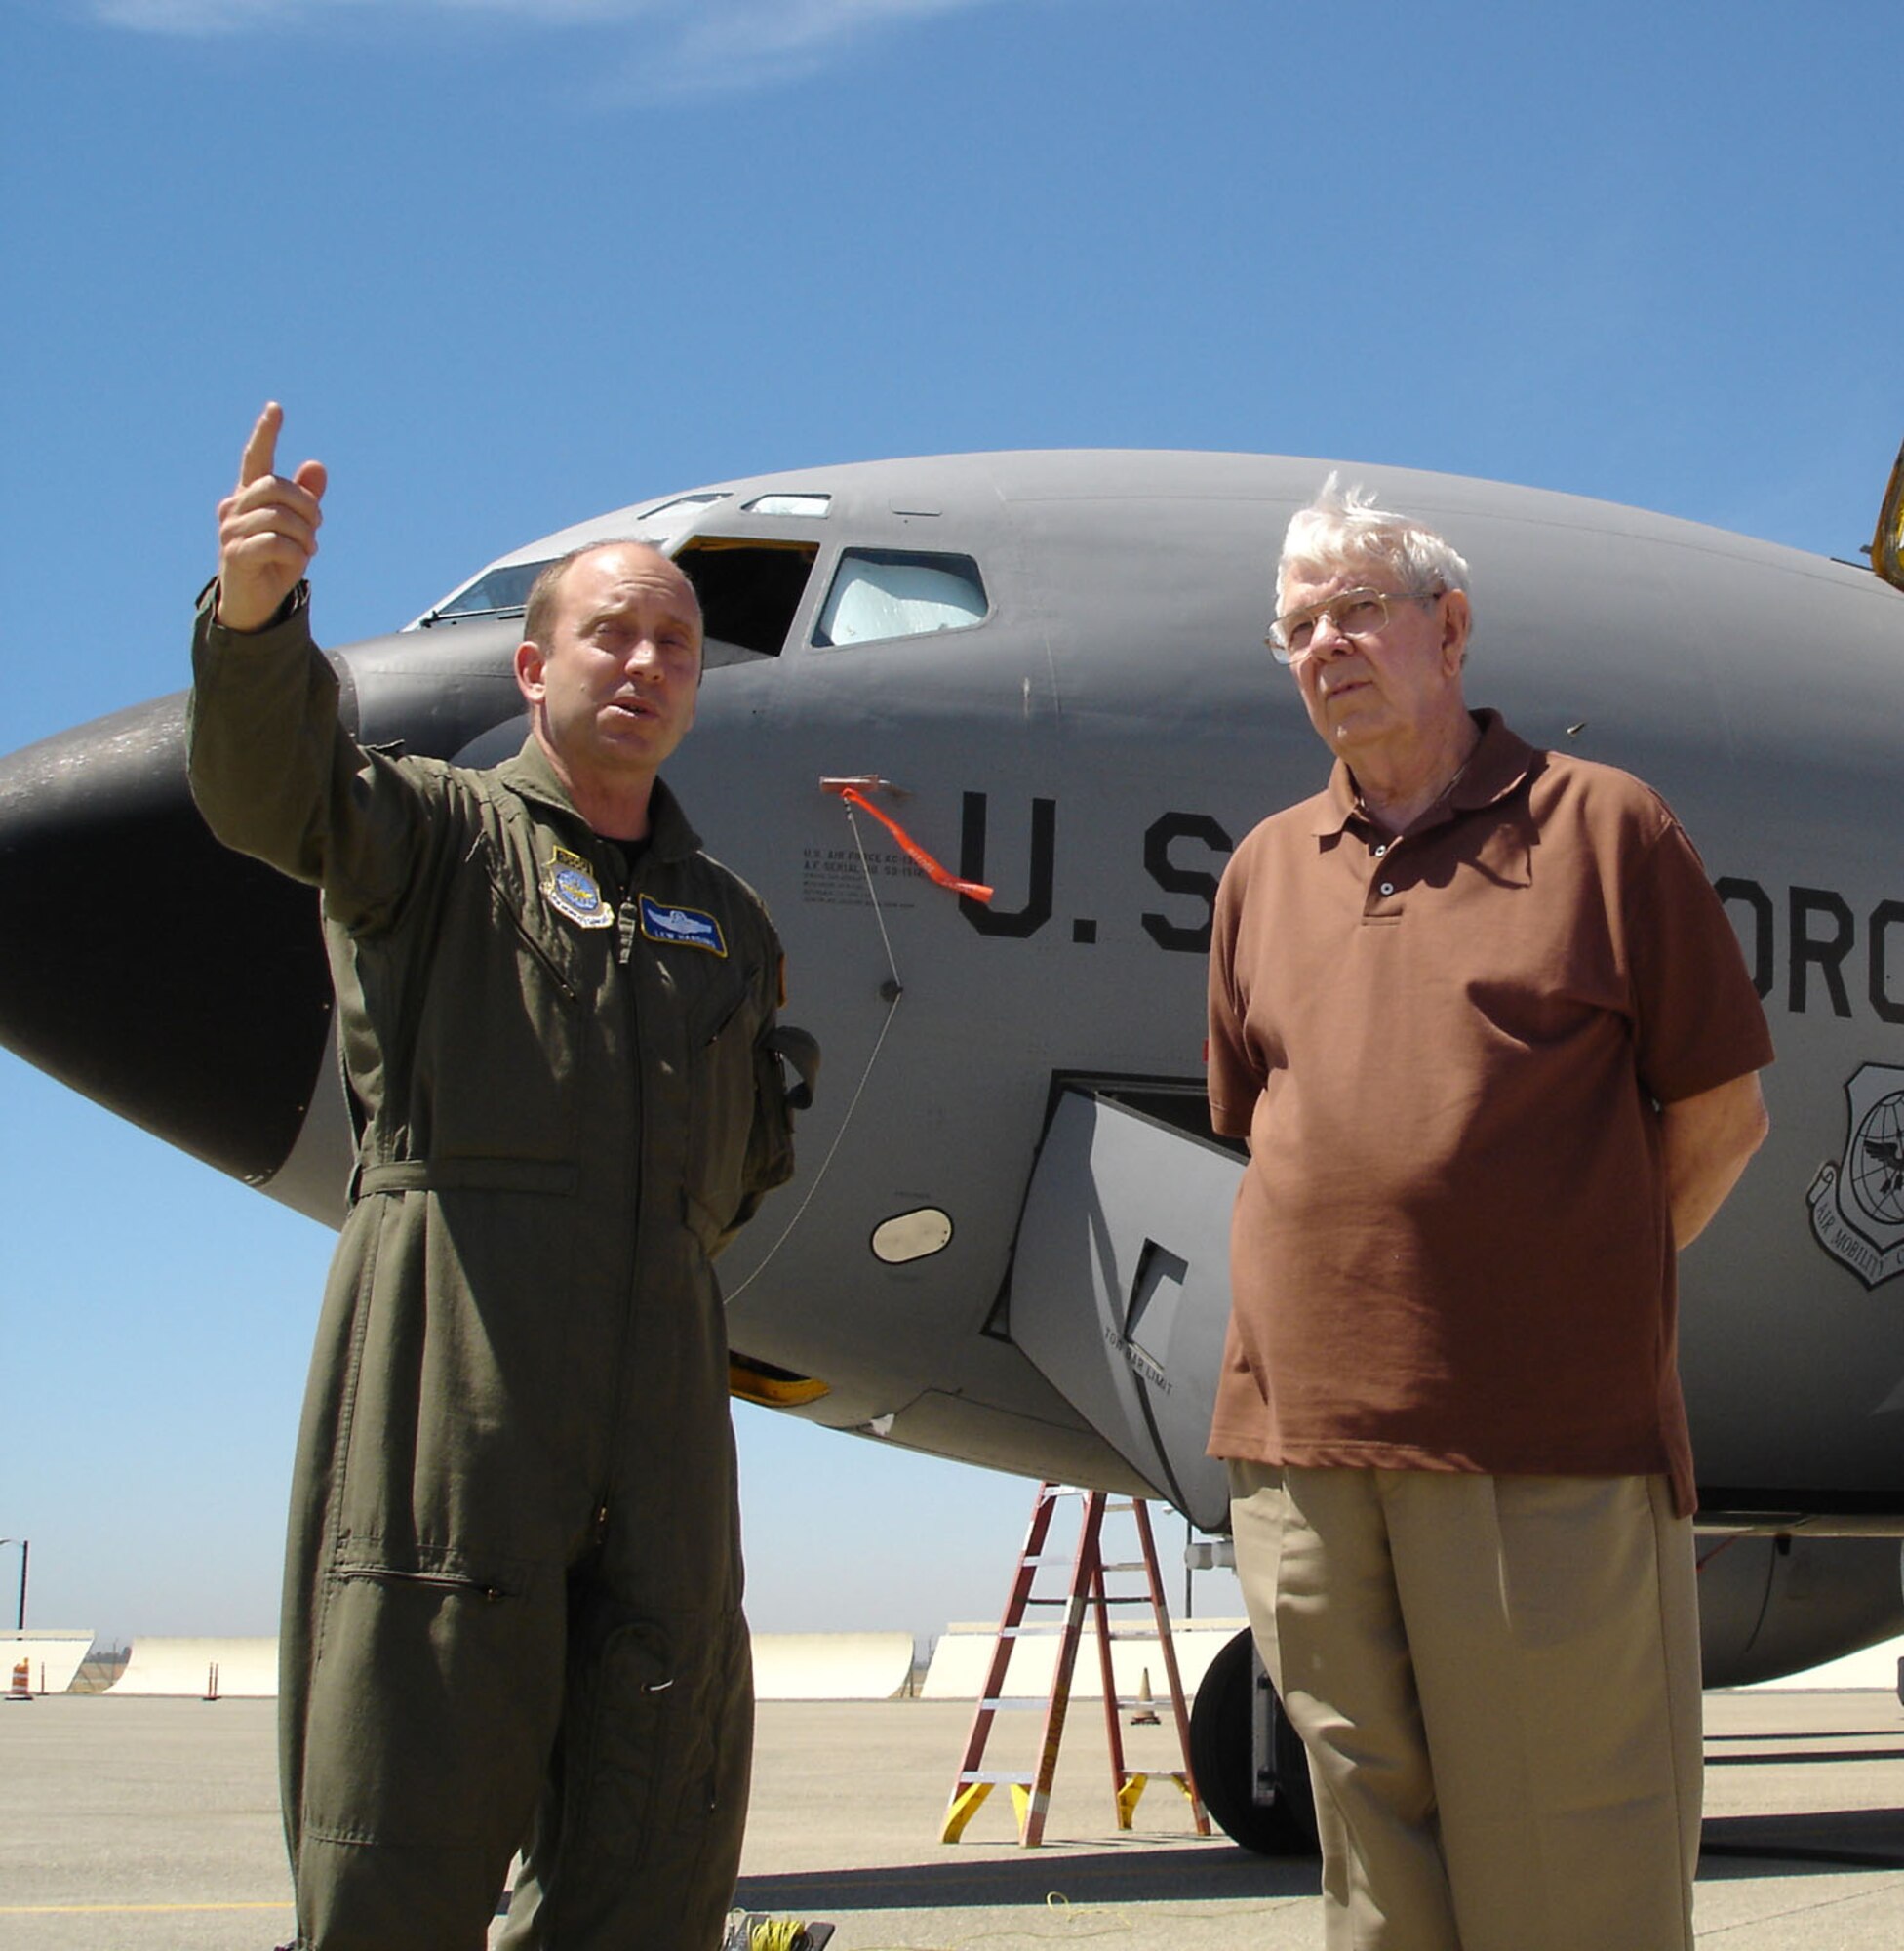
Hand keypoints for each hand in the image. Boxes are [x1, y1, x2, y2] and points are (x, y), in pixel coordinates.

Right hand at [214, 402, 327, 631]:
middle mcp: (234, 507)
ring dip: (304, 535)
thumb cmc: (275, 561)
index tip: (276, 408)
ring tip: (308, 549)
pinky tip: (298, 561)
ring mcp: (230, 531)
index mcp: (248, 496)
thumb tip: (316, 465)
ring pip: (278, 516)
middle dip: (306, 506)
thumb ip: (306, 498)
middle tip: (317, 528)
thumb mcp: (298, 528)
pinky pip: (274, 542)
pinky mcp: (235, 555)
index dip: (265, 433)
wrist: (255, 603)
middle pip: (275, 486)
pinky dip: (295, 552)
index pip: (255, 458)